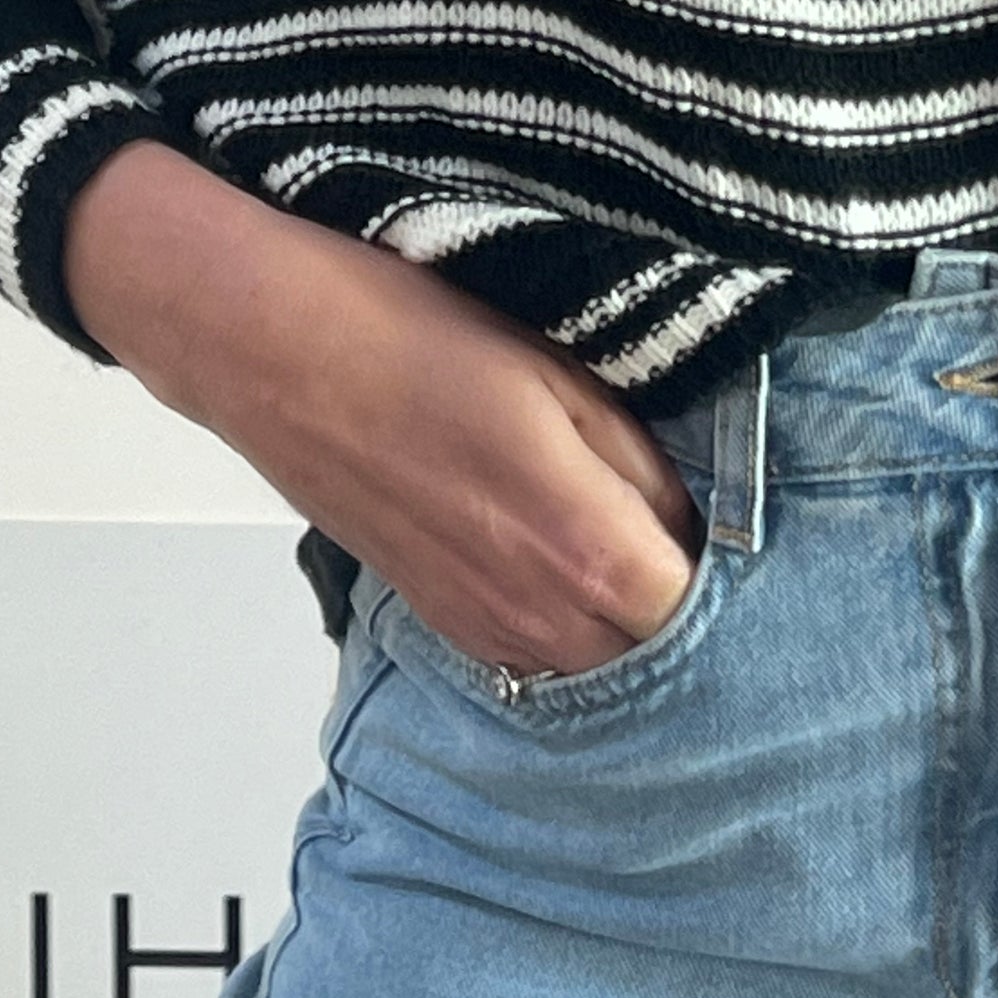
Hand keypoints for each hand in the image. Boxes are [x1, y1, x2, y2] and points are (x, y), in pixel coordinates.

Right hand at [64, 142, 707, 675]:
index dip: (720, 560)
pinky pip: (528, 653)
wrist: (274, 350)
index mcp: (583, 544)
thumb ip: (636, 457)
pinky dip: (559, 623)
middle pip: (650, 652)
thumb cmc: (410, 335)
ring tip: (619, 538)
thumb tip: (689, 513)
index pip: (697, 606)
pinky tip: (553, 556)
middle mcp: (535, 612)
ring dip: (617, 619)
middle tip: (680, 523)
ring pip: (588, 662)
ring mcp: (479, 624)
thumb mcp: (557, 367)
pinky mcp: (435, 615)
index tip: (723, 513)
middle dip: (676, 599)